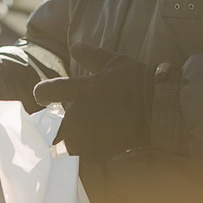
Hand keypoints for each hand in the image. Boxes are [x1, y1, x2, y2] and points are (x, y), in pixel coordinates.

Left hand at [32, 42, 155, 159]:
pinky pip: (84, 157)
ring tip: (69, 139)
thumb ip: (90, 55)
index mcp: (87, 89)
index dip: (42, 93)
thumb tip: (74, 45)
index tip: (41, 97)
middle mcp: (87, 113)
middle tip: (55, 126)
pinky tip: (86, 148)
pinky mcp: (104, 149)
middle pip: (56, 127)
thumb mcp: (114, 61)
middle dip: (53, 127)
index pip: (52, 91)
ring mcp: (95, 134)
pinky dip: (82, 154)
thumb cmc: (137, 80)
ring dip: (67, 141)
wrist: (161, 107)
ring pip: (68, 145)